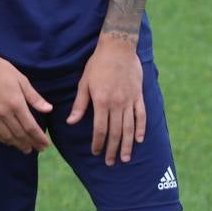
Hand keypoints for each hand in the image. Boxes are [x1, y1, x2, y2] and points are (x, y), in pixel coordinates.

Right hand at [0, 51, 52, 153]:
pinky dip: (2, 140)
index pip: (30, 126)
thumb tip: (49, 109)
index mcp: (16, 103)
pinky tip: (8, 142)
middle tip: (39, 150)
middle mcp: (4, 112)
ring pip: (7, 136)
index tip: (46, 145)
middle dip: (31, 143)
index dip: (39, 138)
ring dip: (17, 144)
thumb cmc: (1, 69)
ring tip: (26, 149)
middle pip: (20, 134)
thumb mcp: (21, 80)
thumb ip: (34, 97)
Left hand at [66, 36, 145, 164]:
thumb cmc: (98, 64)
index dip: (98, 143)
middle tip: (111, 163)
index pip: (100, 129)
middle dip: (112, 149)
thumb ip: (80, 104)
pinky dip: (141, 129)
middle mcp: (117, 104)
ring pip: (129, 128)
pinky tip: (139, 140)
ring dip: (127, 145)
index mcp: (101, 101)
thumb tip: (71, 122)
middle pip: (115, 132)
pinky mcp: (139, 96)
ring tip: (125, 158)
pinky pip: (141, 116)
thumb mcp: (84, 83)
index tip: (96, 153)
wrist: (118, 47)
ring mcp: (130, 100)